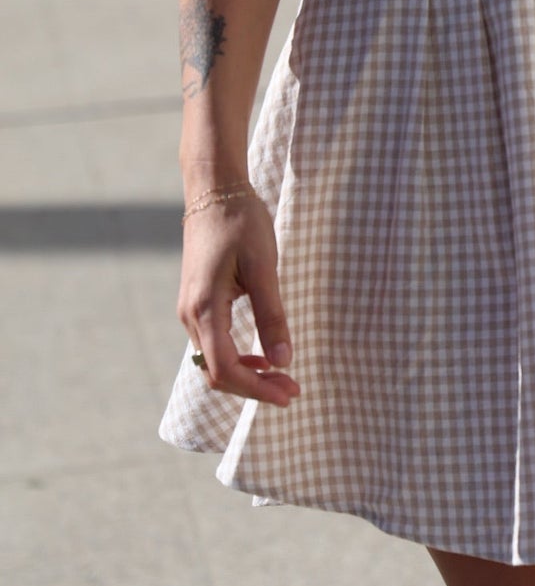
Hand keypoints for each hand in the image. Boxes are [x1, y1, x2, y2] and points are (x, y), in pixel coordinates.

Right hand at [178, 193, 300, 406]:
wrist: (214, 191)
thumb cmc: (240, 223)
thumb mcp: (263, 267)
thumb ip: (272, 314)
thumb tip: (283, 359)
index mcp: (205, 308)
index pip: (225, 368)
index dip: (256, 388)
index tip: (289, 394)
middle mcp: (190, 315)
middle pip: (217, 372)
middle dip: (255, 387)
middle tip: (293, 391)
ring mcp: (190, 310)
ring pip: (214, 362)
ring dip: (247, 375)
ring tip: (283, 379)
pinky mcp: (197, 303)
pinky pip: (213, 345)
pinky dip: (238, 359)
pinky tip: (262, 358)